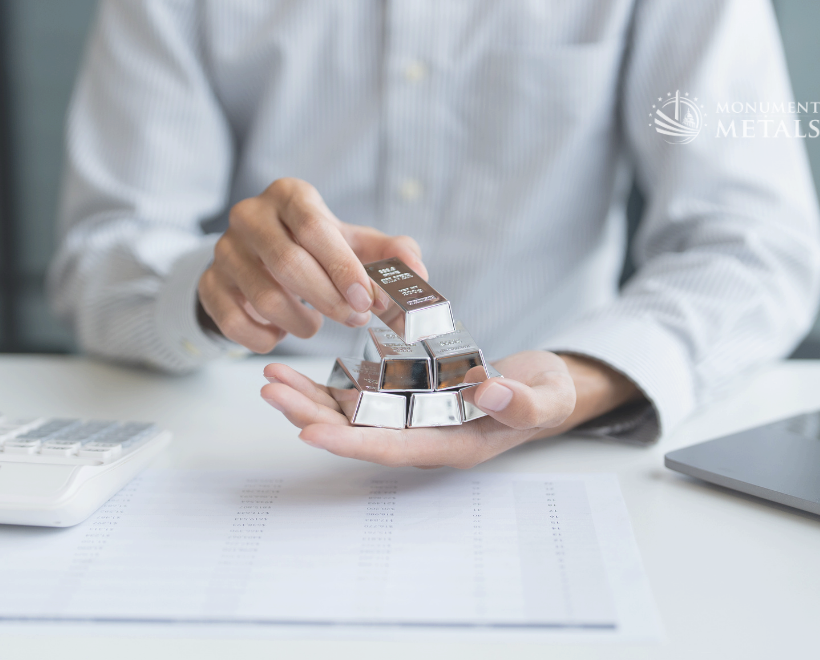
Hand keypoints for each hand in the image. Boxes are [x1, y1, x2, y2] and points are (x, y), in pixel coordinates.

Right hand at [198, 178, 425, 352]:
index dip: (342, 268)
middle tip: (354, 320)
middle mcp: (249, 216)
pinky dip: (265, 338)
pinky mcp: (209, 284)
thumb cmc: (317, 249)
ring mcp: (223, 250)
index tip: (367, 300)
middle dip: (328, 300)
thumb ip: (391, 254)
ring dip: (299, 322)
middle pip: (287, 263)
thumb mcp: (354, 244)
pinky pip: (235, 322)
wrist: (260, 258)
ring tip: (313, 325)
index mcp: (288, 195)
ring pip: (263, 298)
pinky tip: (281, 332)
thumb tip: (419, 273)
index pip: (313, 227)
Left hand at [260, 350, 638, 467]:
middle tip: (270, 391)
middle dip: (311, 414)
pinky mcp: (409, 400)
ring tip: (270, 379)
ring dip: (309, 399)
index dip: (349, 442)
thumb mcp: (547, 397)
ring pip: (351, 415)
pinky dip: (328, 386)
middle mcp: (425, 436)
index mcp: (453, 444)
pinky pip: (360, 397)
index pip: (392, 447)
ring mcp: (414, 420)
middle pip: (358, 433)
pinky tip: (297, 371)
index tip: (308, 432)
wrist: (548, 389)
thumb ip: (521, 401)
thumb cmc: (549, 396)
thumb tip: (486, 391)